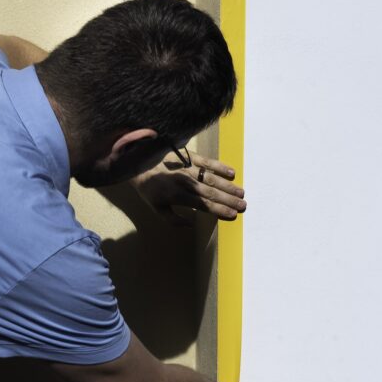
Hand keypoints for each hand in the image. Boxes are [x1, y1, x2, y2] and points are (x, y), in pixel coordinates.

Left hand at [129, 152, 246, 224]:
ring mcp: (188, 168)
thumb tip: (191, 225)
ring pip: (212, 179)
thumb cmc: (148, 187)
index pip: (203, 205)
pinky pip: (207, 162)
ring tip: (241, 193)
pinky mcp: (189, 156)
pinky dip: (220, 166)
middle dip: (229, 200)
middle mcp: (186, 182)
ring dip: (228, 186)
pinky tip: (231, 172)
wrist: (137, 161)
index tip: (233, 214)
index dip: (219, 210)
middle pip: (211, 193)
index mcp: (178, 196)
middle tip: (244, 205)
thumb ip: (172, 219)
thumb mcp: (154, 207)